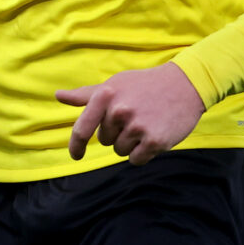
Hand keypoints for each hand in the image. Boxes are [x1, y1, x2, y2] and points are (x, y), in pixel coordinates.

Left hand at [55, 63, 204, 166]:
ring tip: (146, 123)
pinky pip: (136, 160)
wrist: (185, 85)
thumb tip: (58, 95)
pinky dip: (143, 153)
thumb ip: (86, 95)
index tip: (76, 156)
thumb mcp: (115, 84)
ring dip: (131, 143)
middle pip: (106, 141)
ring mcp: (137, 126)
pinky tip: (154, 135)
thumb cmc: (145, 85)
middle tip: (135, 117)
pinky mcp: (155, 141)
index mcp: (106, 96)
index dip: (76, 145)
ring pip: (121, 151)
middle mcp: (119, 111)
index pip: (82, 128)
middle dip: (117, 134)